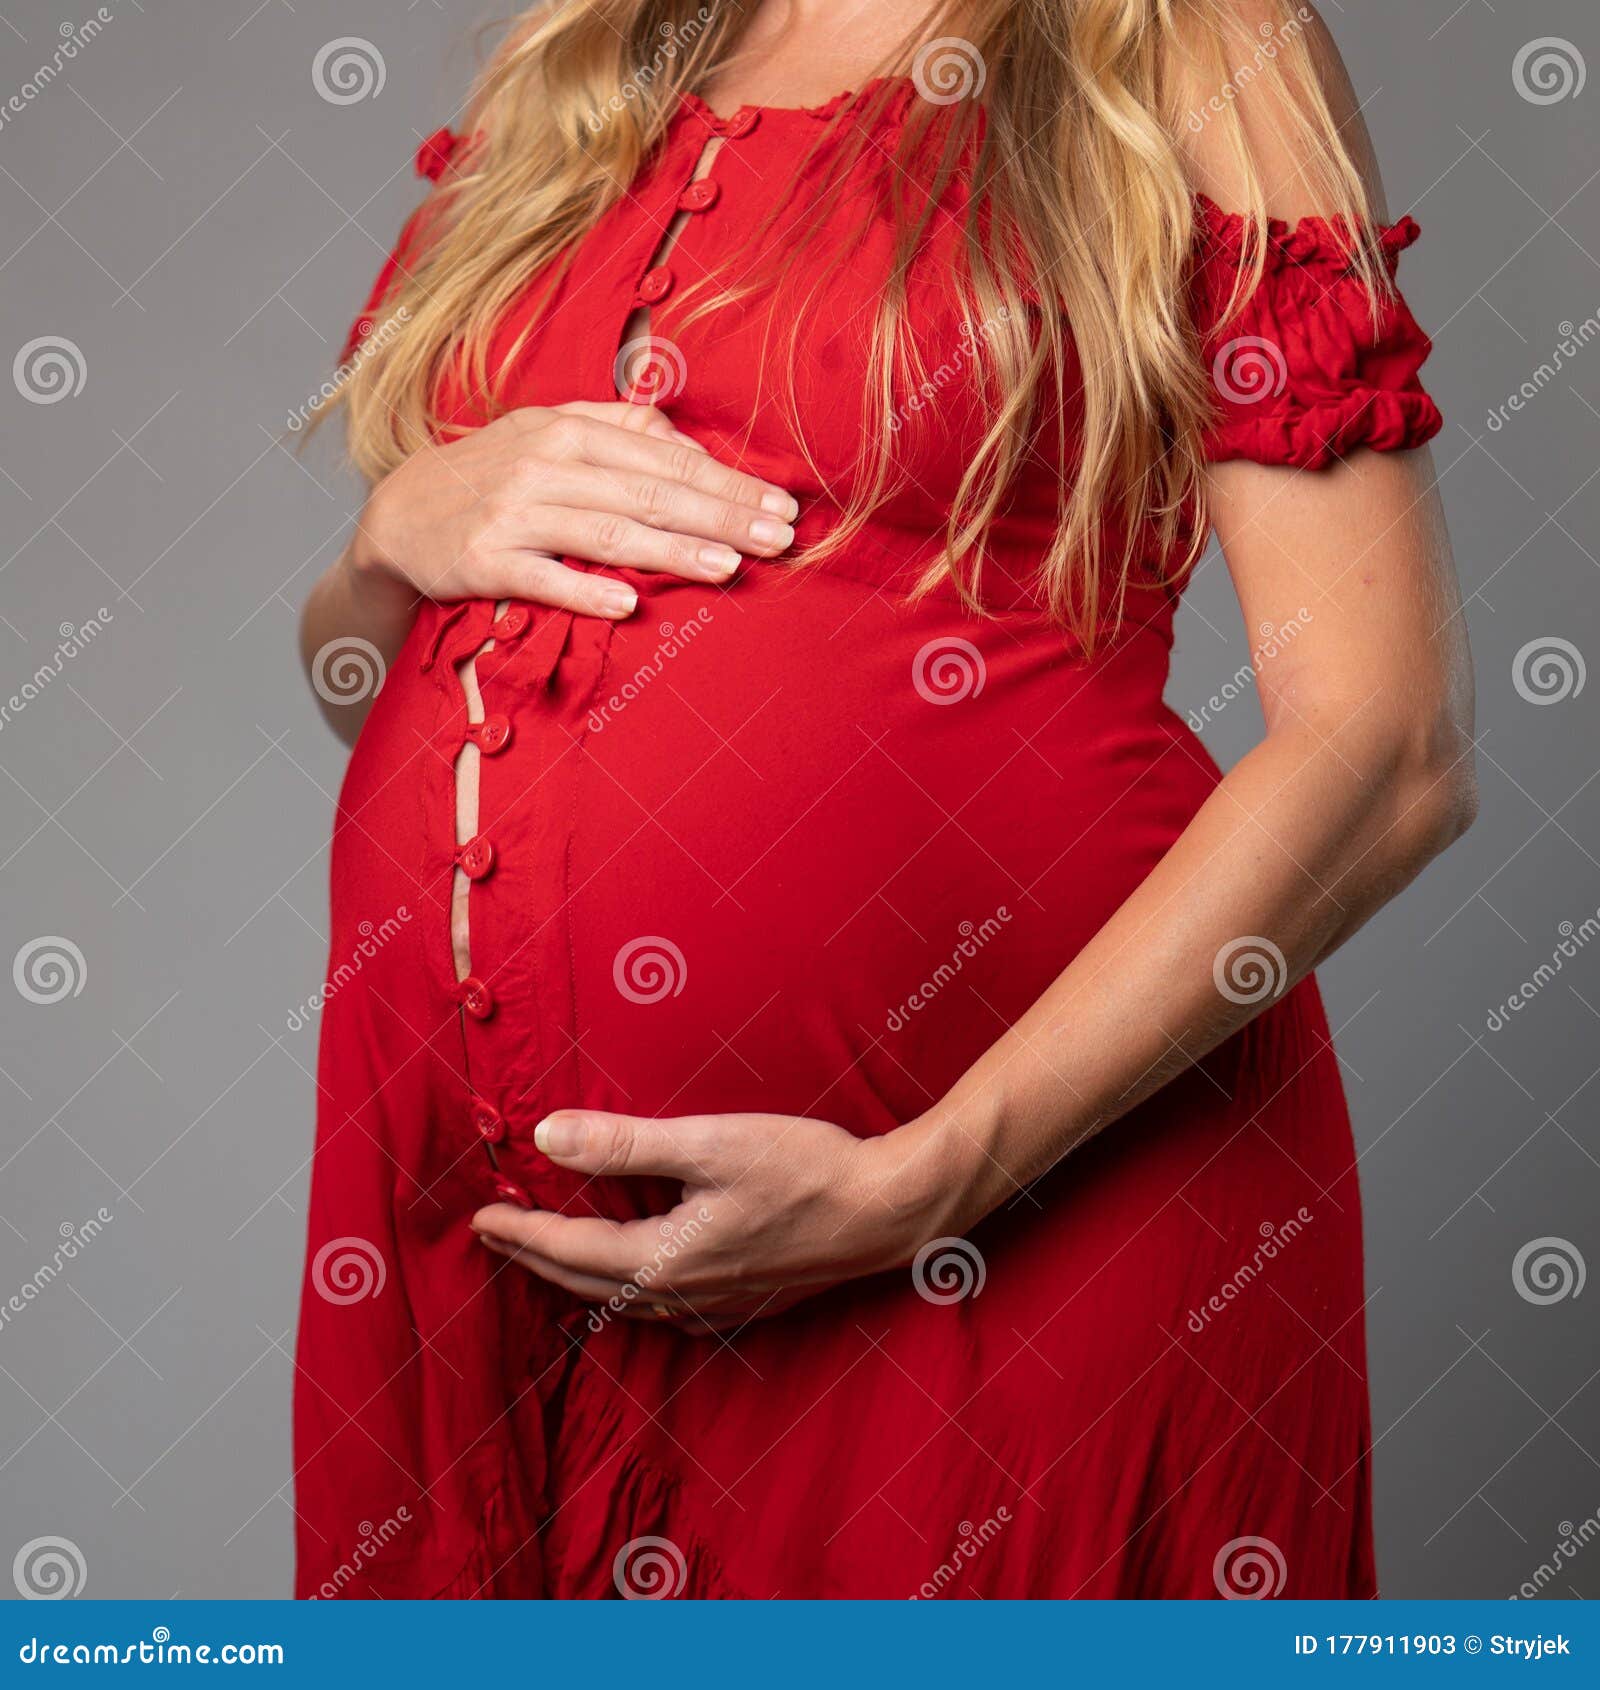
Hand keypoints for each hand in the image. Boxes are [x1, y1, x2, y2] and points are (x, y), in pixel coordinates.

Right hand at [350, 401, 797, 621]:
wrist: (397, 514)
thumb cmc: (493, 474)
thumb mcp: (548, 433)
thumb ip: (619, 430)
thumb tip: (688, 441)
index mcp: (570, 429)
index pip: (667, 457)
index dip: (728, 482)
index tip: (782, 506)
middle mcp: (545, 463)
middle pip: (649, 491)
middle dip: (720, 515)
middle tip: (777, 538)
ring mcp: (513, 512)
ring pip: (606, 531)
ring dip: (670, 549)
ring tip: (727, 567)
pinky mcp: (482, 560)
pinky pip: (541, 577)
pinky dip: (584, 589)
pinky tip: (630, 602)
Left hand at [470, 1110, 943, 1333]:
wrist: (887, 1211)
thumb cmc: (805, 1168)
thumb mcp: (709, 1143)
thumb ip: (625, 1144)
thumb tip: (547, 1138)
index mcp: (664, 1258)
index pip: (568, 1250)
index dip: (520, 1233)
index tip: (480, 1218)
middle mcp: (682, 1295)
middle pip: (587, 1284)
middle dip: (537, 1260)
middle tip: (499, 1237)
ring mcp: (716, 1306)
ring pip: (623, 1302)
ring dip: (576, 1279)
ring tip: (550, 1255)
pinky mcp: (746, 1304)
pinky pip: (662, 1309)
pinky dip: (625, 1291)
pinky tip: (633, 1278)